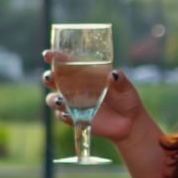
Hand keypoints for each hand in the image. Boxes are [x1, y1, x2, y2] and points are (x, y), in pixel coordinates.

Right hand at [42, 50, 156, 144]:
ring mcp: (72, 103)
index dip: (54, 57)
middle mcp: (73, 87)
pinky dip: (62, 115)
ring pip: (53, 99)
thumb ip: (120, 81)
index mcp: (83, 73)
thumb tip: (114, 74)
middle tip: (51, 77)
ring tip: (61, 100)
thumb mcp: (126, 88)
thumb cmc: (126, 98)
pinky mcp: (74, 118)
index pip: (64, 62)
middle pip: (53, 80)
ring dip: (54, 99)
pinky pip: (62, 116)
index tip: (48, 54)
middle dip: (48, 77)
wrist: (128, 122)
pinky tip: (67, 115)